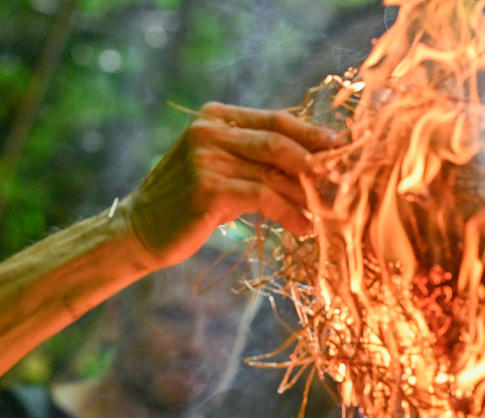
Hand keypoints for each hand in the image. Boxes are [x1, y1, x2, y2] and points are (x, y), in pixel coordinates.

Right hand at [118, 102, 341, 268]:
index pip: (277, 120)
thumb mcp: (218, 170)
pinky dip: (289, 212)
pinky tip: (302, 227)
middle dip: (317, 163)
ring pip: (275, 171)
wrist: (138, 232)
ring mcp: (207, 158)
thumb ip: (254, 159)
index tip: (344, 150)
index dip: (314, 135)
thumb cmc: (185, 205)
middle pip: (281, 141)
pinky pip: (264, 197)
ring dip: (307, 194)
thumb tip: (313, 165)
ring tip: (329, 212)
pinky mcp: (209, 189)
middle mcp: (209, 131)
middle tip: (346, 183)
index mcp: (215, 117)